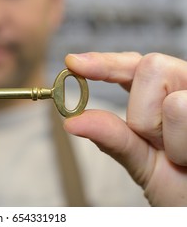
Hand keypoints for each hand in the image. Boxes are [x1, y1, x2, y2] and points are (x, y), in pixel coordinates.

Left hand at [64, 52, 186, 205]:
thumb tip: (71, 122)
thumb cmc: (178, 184)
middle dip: (143, 114)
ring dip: (168, 139)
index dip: (103, 62)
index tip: (72, 62)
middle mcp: (183, 86)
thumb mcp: (140, 162)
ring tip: (181, 155)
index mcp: (161, 94)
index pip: (132, 65)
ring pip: (171, 101)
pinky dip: (182, 146)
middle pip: (150, 67)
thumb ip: (111, 137)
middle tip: (158, 144)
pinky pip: (184, 111)